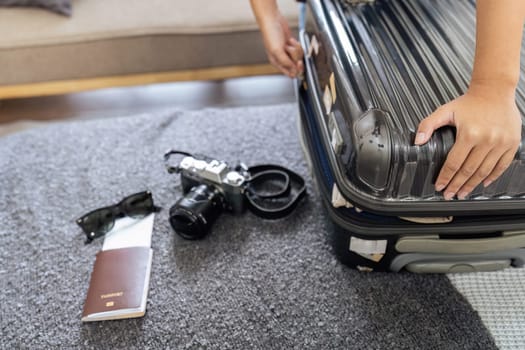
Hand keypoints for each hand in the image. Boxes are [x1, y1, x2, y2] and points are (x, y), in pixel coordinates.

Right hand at [259, 13, 303, 77]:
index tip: (298, 63)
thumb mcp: (277, 51)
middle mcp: (282, 58)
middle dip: (295, 56)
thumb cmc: (271, 35)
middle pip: (296, 65)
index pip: (289, 73)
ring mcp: (287, 52)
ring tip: (288, 43)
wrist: (273, 20)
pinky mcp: (291, 45)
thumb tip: (294, 71)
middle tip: (290, 49)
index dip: (296, 70)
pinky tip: (290, 40)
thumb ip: (286, 62)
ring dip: (295, 49)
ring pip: (298, 56)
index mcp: (277, 63)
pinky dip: (296, 44)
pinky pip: (299, 49)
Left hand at [415, 83, 521, 199]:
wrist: (495, 90)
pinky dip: (493, 176)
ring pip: (484, 171)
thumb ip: (428, 125)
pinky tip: (483, 184)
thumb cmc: (469, 102)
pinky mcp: (512, 143)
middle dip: (457, 185)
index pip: (454, 163)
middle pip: (468, 170)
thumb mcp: (445, 110)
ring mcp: (501, 142)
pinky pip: (502, 165)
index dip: (445, 177)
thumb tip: (417, 142)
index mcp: (469, 134)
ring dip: (472, 185)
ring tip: (463, 193)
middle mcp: (487, 140)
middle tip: (449, 195)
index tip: (440, 186)